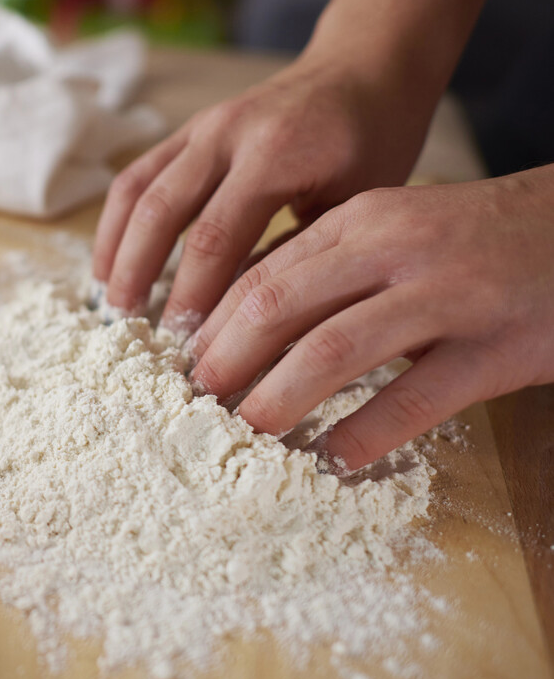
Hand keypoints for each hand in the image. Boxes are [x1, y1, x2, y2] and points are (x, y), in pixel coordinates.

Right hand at [92, 49, 436, 329]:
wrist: (365, 67)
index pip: (215, 238)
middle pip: (163, 215)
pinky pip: (136, 177)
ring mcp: (201, 127)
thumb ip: (298, 256)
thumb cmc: (373, 143)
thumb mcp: (356, 205)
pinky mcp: (187, 130)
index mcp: (276, 153)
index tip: (187, 347)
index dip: (193, 297)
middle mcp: (228, 133)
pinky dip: (115, 224)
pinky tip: (108, 266)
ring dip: (118, 253)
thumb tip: (249, 327)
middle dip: (143, 279)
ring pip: (137, 194)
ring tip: (113, 306)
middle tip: (140, 334)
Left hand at [187, 168, 553, 471]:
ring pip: (333, 352)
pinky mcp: (496, 347)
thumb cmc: (470, 241)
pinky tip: (334, 459)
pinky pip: (413, 399)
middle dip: (228, 363)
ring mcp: (447, 296)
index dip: (213, 327)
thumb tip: (237, 319)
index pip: (262, 275)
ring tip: (250, 436)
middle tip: (198, 406)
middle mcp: (395, 249)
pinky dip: (364, 434)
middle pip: (280, 309)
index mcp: (360, 220)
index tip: (182, 367)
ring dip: (279, 401)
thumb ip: (324, 266)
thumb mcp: (391, 231)